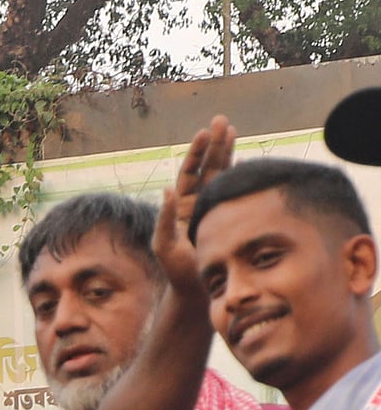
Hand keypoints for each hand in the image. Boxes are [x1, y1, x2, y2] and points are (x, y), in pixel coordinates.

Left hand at [153, 115, 235, 291]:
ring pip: (221, 175)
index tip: (204, 132)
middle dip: (214, 144)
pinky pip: (233, 192)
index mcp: (180, 206)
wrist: (195, 289)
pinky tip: (245, 160)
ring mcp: (212, 208)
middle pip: (207, 167)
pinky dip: (239, 175)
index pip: (189, 173)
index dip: (197, 153)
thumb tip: (166, 189)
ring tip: (232, 129)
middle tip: (221, 120)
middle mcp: (196, 203)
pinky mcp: (226, 217)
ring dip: (227, 153)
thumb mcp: (164, 244)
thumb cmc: (177, 269)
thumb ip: (165, 219)